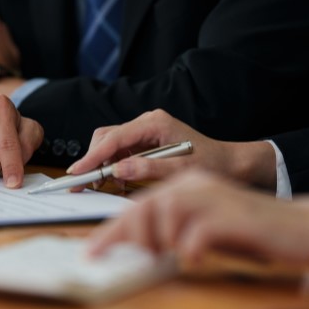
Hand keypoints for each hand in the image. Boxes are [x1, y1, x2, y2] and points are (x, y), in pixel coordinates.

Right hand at [67, 110, 276, 189]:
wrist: (230, 163)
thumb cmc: (212, 164)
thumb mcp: (182, 170)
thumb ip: (149, 169)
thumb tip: (119, 170)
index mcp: (154, 123)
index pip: (113, 139)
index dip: (92, 157)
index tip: (77, 173)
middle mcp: (146, 123)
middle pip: (106, 137)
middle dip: (91, 160)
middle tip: (81, 184)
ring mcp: (145, 131)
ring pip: (109, 144)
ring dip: (100, 164)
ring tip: (96, 185)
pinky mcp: (144, 142)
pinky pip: (119, 151)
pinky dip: (112, 167)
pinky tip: (114, 182)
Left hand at [88, 170, 308, 265]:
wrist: (300, 227)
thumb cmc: (247, 232)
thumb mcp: (200, 229)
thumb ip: (168, 231)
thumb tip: (134, 248)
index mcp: (183, 186)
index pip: (135, 206)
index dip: (110, 232)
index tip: (92, 255)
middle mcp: (193, 186)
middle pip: (142, 207)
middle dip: (130, 239)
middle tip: (141, 258)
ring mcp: (212, 198)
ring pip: (163, 216)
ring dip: (161, 243)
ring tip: (173, 255)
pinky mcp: (231, 216)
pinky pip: (194, 234)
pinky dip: (189, 251)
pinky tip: (197, 259)